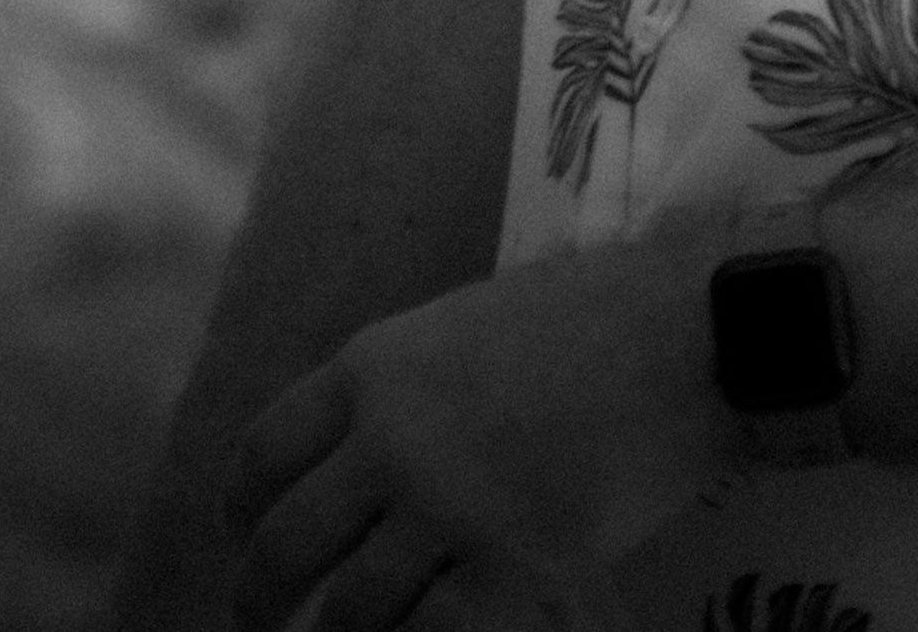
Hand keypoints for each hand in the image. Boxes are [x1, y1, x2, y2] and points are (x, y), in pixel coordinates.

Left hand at [222, 245, 725, 630]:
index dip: (241, 505)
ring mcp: (447, 505)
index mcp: (370, 368)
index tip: (237, 533)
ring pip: (353, 604)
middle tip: (261, 620)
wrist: (680, 333)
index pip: (265, 449)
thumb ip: (404, 386)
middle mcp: (389, 440)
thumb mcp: (460, 325)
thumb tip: (367, 442)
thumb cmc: (588, 316)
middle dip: (262, 595)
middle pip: (289, 540)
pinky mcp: (513, 562)